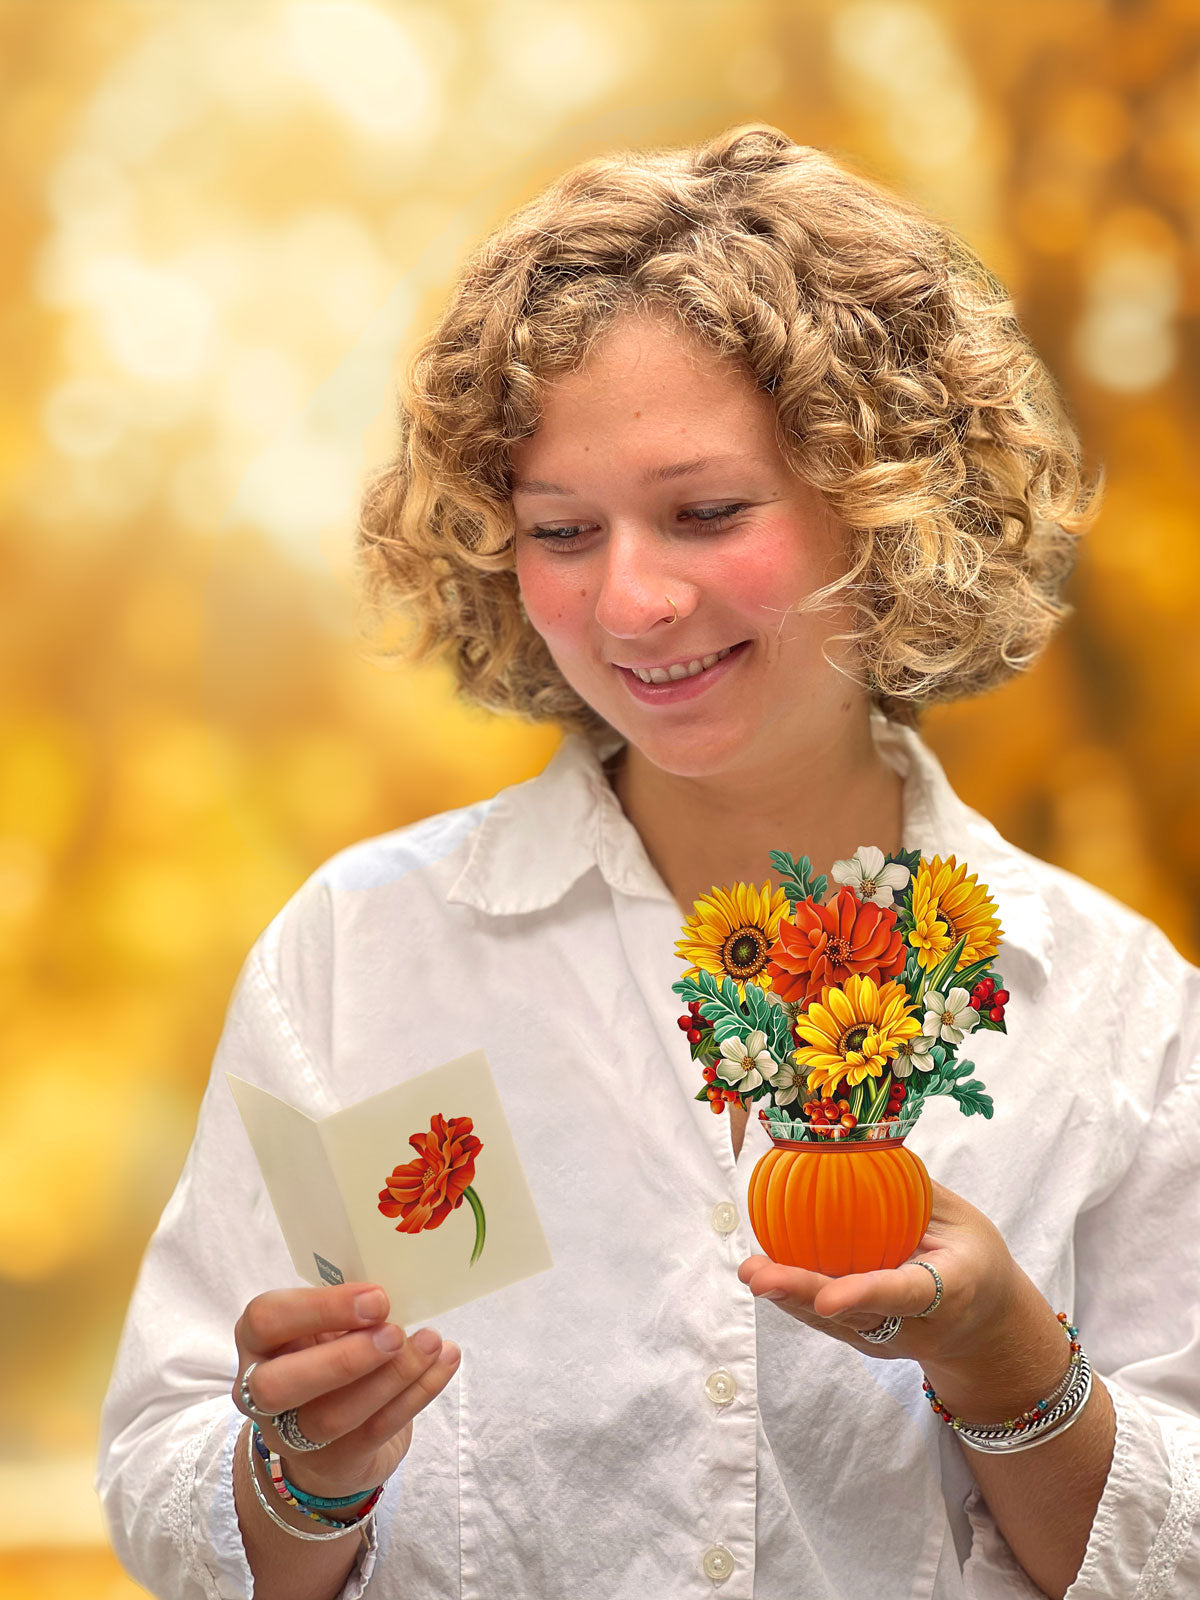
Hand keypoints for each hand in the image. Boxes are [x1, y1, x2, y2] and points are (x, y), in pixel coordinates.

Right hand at [232, 1281, 460, 1500]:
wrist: (331, 1443)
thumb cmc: (330, 1358)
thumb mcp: (326, 1327)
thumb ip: (346, 1309)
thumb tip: (396, 1286)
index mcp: (259, 1342)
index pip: (266, 1319)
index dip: (320, 1308)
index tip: (377, 1298)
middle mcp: (260, 1393)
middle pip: (278, 1385)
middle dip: (343, 1358)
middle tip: (396, 1334)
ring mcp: (293, 1436)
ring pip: (332, 1416)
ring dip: (391, 1377)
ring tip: (432, 1343)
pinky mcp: (335, 1462)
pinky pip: (376, 1430)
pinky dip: (418, 1393)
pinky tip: (445, 1362)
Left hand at [737, 1178, 1023, 1366]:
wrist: (989, 1330)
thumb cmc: (975, 1260)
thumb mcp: (962, 1221)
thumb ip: (915, 1193)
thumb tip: (863, 1144)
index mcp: (949, 1292)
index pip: (903, 1293)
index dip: (864, 1294)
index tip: (827, 1298)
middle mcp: (916, 1325)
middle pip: (855, 1314)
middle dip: (804, 1296)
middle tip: (760, 1277)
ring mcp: (891, 1339)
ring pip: (835, 1322)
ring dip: (789, 1297)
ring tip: (751, 1272)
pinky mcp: (870, 1341)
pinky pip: (829, 1321)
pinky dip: (796, 1297)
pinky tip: (765, 1272)